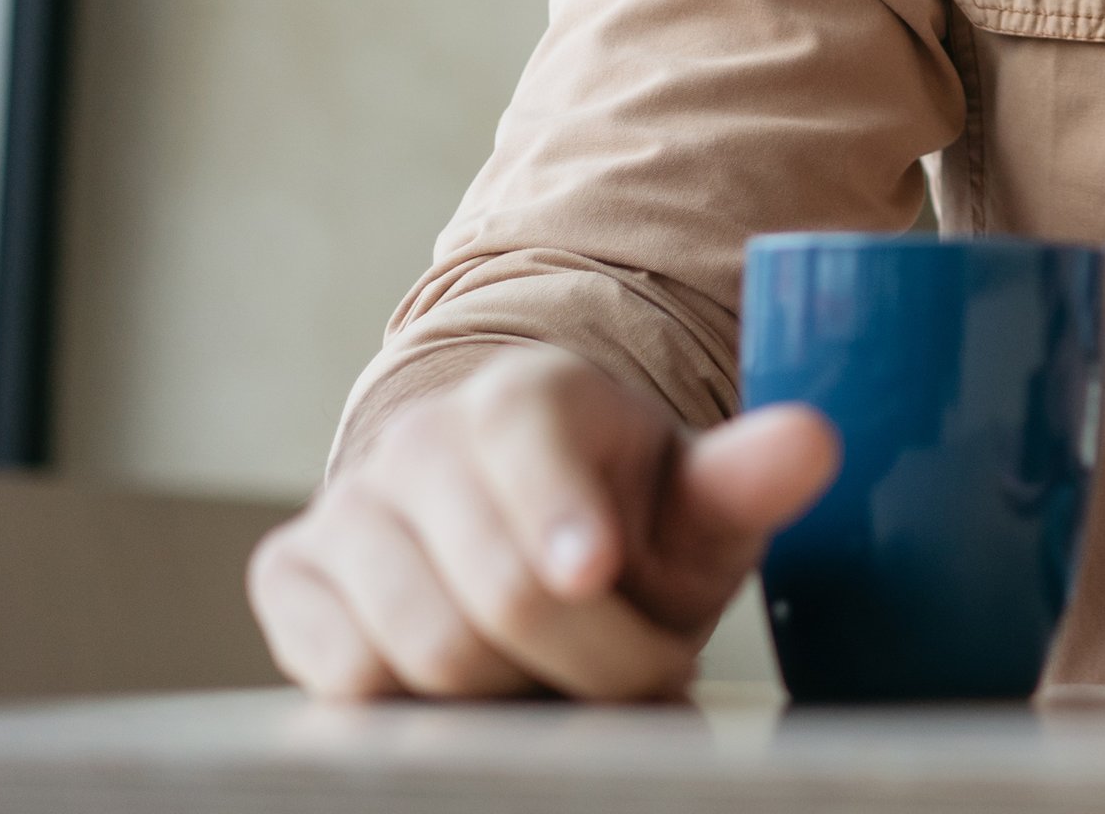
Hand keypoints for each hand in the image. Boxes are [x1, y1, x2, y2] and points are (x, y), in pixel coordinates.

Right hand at [248, 345, 839, 699]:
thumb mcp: (699, 503)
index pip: (525, 452)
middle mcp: (421, 439)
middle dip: (589, 659)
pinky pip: (347, 677)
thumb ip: (749, 478)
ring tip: (573, 672)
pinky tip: (486, 683)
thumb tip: (812, 443)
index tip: (595, 571)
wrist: (520, 528)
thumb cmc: (629, 520)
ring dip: (517, 692)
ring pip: (419, 649)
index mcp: (526, 395)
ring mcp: (345, 506)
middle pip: (492, 595)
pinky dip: (427, 709)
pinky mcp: (291, 576)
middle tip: (649, 669)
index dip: (561, 522)